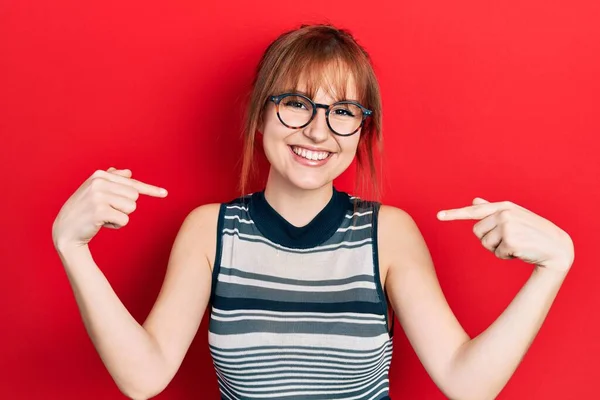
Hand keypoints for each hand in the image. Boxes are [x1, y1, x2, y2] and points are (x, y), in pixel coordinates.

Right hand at [52, 167, 167, 250]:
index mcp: (100, 175)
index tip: (165, 194)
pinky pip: (125, 220)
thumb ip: (112, 181)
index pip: (132, 183)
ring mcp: (98, 195)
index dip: (151, 190)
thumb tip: (128, 172)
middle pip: (134, 196)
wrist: (65, 231)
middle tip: (106, 211)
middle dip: (124, 207)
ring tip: (103, 216)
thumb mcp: (95, 192)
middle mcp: (99, 182)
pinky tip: (101, 224)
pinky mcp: (100, 210)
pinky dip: (116, 225)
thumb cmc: (84, 211)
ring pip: (131, 207)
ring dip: (120, 216)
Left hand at [437, 198, 573, 273]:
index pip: (474, 211)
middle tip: (510, 239)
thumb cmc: (532, 232)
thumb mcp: (513, 217)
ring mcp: (507, 226)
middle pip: (477, 232)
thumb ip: (492, 210)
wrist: (557, 247)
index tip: (438, 216)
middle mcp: (504, 213)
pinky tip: (520, 251)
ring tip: (516, 244)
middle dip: (489, 239)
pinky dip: (506, 256)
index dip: (454, 214)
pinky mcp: (511, 241)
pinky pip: (496, 253)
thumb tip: (474, 201)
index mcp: (503, 206)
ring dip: (498, 249)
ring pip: (485, 244)